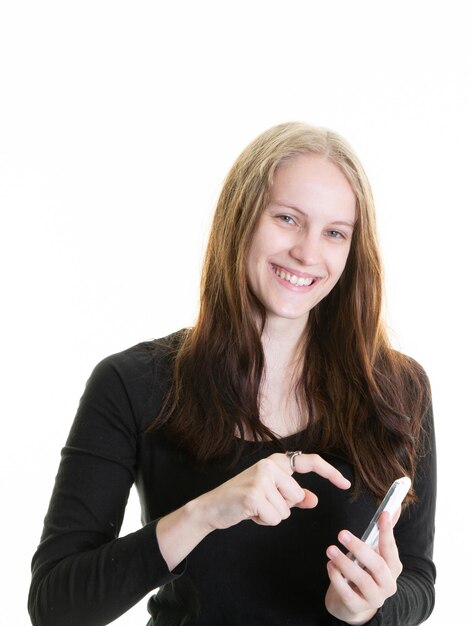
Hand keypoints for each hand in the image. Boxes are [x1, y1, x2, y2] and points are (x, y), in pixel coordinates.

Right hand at [196, 452, 350, 531]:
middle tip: (262, 503)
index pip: (309, 462)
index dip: (330, 472)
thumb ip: (294, 496)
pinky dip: (265, 521)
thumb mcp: (271, 495)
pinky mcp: (254, 495)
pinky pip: (276, 517)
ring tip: (255, 508)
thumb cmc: (243, 500)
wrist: (213, 507)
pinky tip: (250, 513)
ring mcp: (261, 478)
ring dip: (273, 515)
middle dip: (283, 506)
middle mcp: (269, 465)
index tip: (346, 483)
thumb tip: (314, 499)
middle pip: (298, 496)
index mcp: (275, 462)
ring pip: (288, 509)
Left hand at [324, 510, 402, 624]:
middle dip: (359, 548)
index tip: (382, 514)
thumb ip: (383, 532)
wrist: (353, 602)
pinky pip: (347, 594)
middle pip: (377, 566)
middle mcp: (387, 584)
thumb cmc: (365, 571)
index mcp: (393, 568)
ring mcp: (374, 598)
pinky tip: (330, 566)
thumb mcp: (375, 552)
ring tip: (330, 549)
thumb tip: (394, 507)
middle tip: (342, 533)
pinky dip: (337, 579)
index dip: (388, 531)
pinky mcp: (357, 607)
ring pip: (362, 580)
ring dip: (345, 563)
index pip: (391, 548)